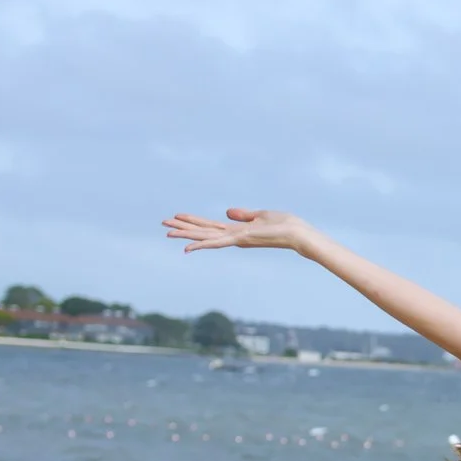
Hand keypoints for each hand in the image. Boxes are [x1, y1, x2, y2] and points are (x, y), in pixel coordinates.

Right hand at [163, 208, 313, 253]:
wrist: (298, 234)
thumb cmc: (285, 225)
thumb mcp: (261, 215)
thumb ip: (243, 215)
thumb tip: (227, 212)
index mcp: (237, 230)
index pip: (210, 225)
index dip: (193, 221)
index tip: (177, 215)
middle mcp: (233, 237)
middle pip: (203, 231)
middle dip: (183, 227)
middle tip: (163, 223)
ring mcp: (236, 239)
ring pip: (205, 237)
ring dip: (186, 234)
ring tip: (167, 230)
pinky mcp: (240, 240)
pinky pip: (217, 243)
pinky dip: (201, 245)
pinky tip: (186, 248)